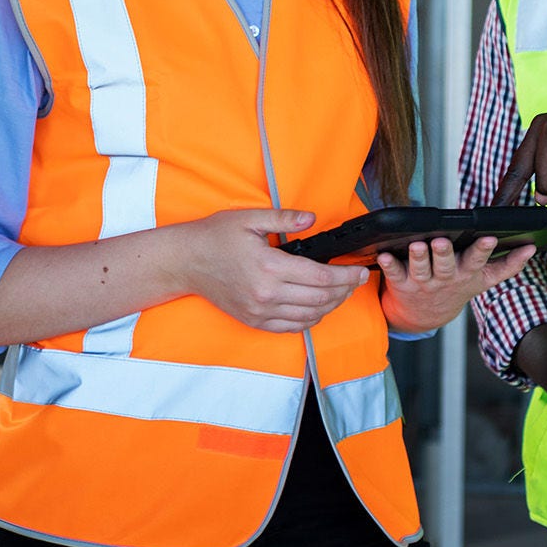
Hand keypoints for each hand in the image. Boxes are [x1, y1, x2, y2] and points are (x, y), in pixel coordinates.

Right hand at [174, 209, 371, 331]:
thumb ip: (284, 218)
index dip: (346, 277)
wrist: (186, 261)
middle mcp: (267, 294)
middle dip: (344, 291)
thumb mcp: (250, 218)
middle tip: (355, 281)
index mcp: (269, 267)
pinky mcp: (254, 321)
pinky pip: (291, 327)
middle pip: (320, 299)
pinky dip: (310, 320)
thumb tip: (312, 219)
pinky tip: (317, 308)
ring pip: (309, 317)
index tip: (360, 271)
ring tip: (341, 292)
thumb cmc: (215, 237)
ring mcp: (260, 311)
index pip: (320, 278)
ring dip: (331, 306)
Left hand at [378, 236, 536, 333]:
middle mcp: (445, 278)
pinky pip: (394, 274)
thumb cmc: (456, 287)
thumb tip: (532, 248)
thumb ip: (508, 265)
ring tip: (417, 245)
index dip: (483, 250)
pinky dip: (388, 265)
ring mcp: (423, 283)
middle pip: (446, 265)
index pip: (478, 261)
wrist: (426, 316)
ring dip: (418, 257)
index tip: (488, 237)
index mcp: (466, 274)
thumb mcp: (483, 280)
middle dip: (444, 253)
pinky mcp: (402, 284)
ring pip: (421, 268)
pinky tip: (383, 255)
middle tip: (441, 241)